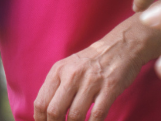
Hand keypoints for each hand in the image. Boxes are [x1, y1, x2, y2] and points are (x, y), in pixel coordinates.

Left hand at [34, 14, 160, 120]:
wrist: (119, 47)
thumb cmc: (90, 63)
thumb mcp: (67, 68)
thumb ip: (56, 88)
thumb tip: (45, 114)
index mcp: (58, 71)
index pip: (41, 103)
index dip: (40, 120)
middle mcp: (71, 75)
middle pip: (54, 111)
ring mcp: (91, 81)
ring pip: (75, 116)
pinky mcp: (109, 88)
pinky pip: (97, 115)